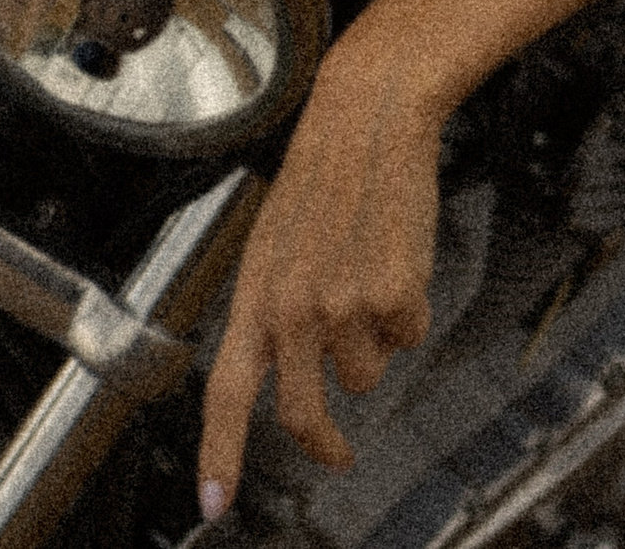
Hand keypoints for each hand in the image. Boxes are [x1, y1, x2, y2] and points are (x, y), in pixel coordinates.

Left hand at [195, 39, 444, 517]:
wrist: (368, 118)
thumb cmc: (325, 174)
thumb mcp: (277, 244)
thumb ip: (276, 308)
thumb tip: (289, 372)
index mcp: (254, 293)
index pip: (224, 391)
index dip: (218, 455)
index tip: (214, 506)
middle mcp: (291, 307)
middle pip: (300, 414)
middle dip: (323, 444)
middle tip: (336, 453)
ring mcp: (342, 304)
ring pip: (366, 373)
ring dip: (375, 341)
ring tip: (370, 276)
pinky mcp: (393, 294)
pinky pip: (409, 333)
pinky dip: (411, 308)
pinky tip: (397, 257)